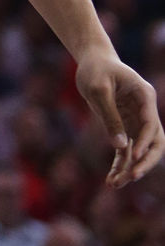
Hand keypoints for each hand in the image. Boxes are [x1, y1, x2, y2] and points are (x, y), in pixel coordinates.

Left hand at [75, 47, 164, 185]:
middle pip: (155, 142)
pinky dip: (120, 166)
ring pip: (141, 152)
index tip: (133, 156)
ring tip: (114, 184)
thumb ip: (109, 116)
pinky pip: (126, 151)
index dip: (144, 142)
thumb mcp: (99, 89)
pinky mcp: (125, 128)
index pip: (150, 125)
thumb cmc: (96, 70)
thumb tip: (120, 146)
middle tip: (132, 176)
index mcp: (144, 96)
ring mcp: (137, 121)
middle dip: (145, 162)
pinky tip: (111, 181)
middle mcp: (145, 111)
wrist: (92, 61)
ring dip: (130, 169)